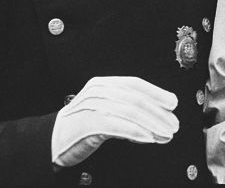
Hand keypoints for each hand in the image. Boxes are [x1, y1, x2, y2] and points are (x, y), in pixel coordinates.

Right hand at [51, 76, 178, 167]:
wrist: (51, 140)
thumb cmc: (81, 126)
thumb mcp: (105, 111)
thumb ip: (127, 111)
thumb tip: (157, 119)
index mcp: (104, 83)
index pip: (136, 84)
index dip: (156, 93)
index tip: (172, 103)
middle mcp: (99, 90)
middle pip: (136, 99)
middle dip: (159, 113)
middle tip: (173, 124)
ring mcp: (93, 105)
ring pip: (130, 112)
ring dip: (152, 124)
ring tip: (165, 134)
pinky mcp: (88, 123)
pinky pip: (117, 126)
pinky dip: (136, 132)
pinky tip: (148, 138)